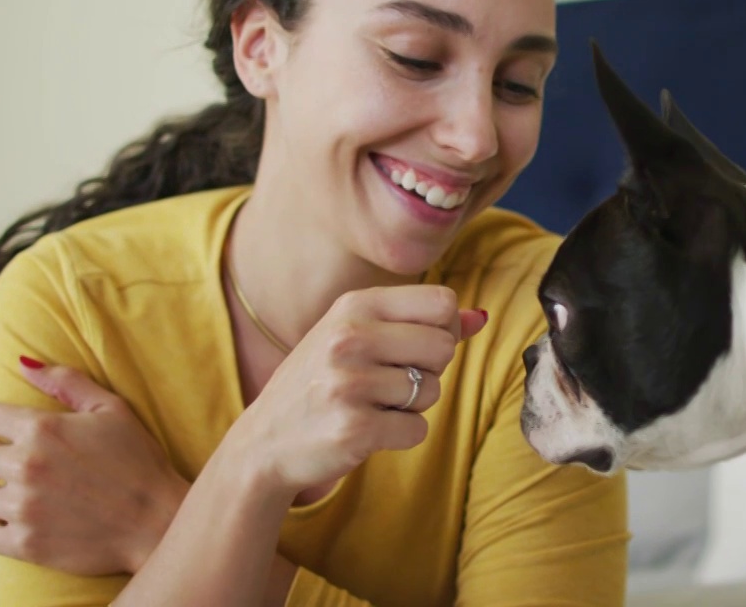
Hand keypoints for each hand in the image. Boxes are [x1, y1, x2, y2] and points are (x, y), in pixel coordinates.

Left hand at [0, 362, 189, 574]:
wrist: (158, 520)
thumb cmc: (140, 462)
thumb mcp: (113, 410)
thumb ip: (67, 383)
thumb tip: (25, 364)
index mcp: (43, 429)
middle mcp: (26, 466)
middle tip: (5, 458)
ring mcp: (24, 507)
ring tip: (9, 489)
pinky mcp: (26, 543)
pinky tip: (7, 518)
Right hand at [228, 284, 486, 498]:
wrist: (265, 441)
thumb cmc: (322, 382)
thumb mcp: (360, 336)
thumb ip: (421, 323)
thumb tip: (481, 317)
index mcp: (355, 306)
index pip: (442, 303)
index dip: (443, 329)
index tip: (415, 347)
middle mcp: (350, 337)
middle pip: (444, 347)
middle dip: (430, 371)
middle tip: (389, 382)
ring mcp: (349, 383)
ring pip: (433, 391)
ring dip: (413, 406)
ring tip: (371, 405)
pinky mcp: (354, 428)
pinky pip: (417, 430)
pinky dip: (401, 435)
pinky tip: (366, 430)